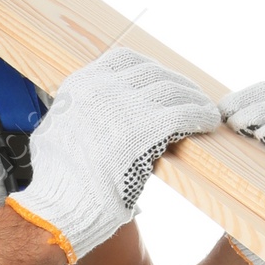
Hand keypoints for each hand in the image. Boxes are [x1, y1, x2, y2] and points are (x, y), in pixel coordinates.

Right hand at [9, 46, 222, 263]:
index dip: (150, 69)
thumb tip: (89, 119)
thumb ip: (77, 116)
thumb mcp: (56, 133)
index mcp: (80, 85)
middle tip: (190, 95)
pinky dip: (200, 115)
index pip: (124, 60)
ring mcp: (125, 105)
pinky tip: (208, 122)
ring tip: (205, 109)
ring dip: (193, 99)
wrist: (59, 205)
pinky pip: (184, 113)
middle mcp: (103, 87)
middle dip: (176, 83)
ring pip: (172, 90)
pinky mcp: (147, 127)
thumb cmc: (56, 182)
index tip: (161, 80)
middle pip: (153, 73)